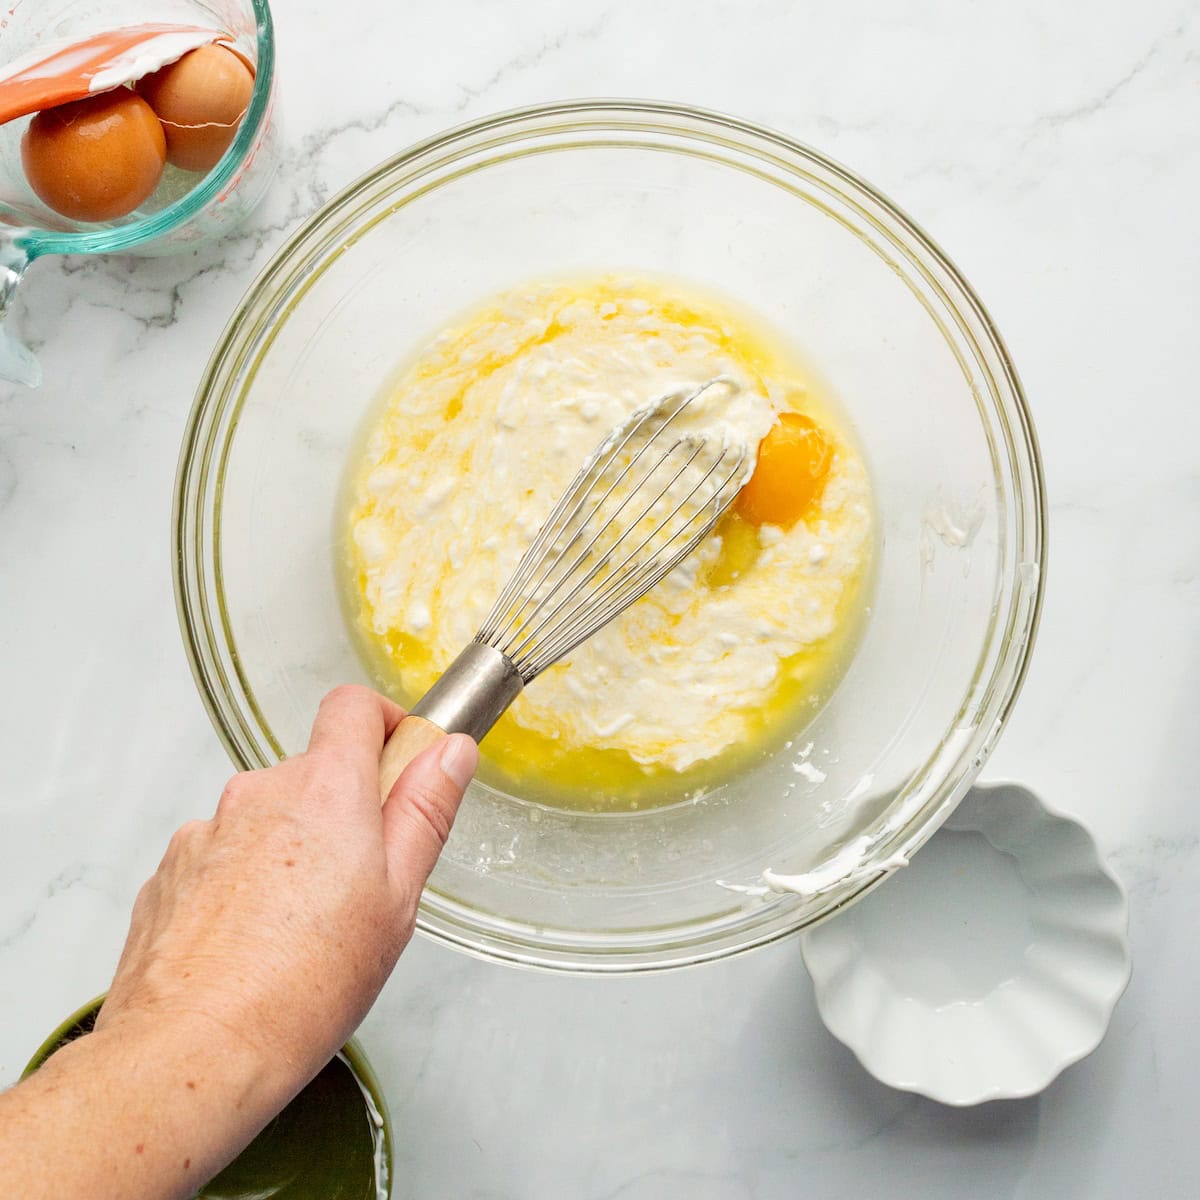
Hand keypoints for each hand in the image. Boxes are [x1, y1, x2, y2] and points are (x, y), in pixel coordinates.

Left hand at [97, 684, 477, 1088]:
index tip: (401, 764)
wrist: (193, 1051)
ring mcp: (207, 831)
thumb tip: (448, 752)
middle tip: (363, 883)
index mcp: (325, 789)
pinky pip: (223, 857)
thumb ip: (426, 810)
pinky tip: (255, 943)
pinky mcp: (171, 872)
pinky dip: (244, 884)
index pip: (354, 706)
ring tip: (303, 931)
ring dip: (291, 852)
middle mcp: (258, 793)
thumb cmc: (303, 985)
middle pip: (314, 772)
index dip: (385, 725)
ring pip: (267, 820)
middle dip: (343, 811)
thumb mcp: (398, 897)